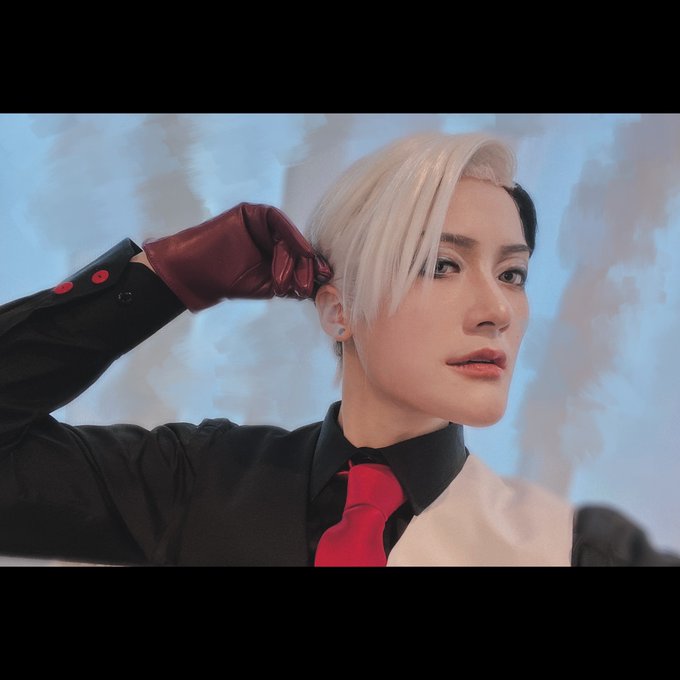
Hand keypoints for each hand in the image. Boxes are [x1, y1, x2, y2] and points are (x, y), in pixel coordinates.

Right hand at [142, 203, 332, 310]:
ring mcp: (262, 224)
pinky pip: (277, 219)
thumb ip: (294, 282)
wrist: (198, 274)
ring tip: (293, 276)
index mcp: (277, 253)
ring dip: (296, 256)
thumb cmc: (231, 282)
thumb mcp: (270, 285)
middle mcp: (272, 236)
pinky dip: (290, 234)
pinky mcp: (251, 212)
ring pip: (289, 236)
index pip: (301, 258)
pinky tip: (300, 250)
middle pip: (298, 246)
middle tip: (309, 284)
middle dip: (307, 265)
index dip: (314, 268)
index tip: (326, 280)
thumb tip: (320, 284)